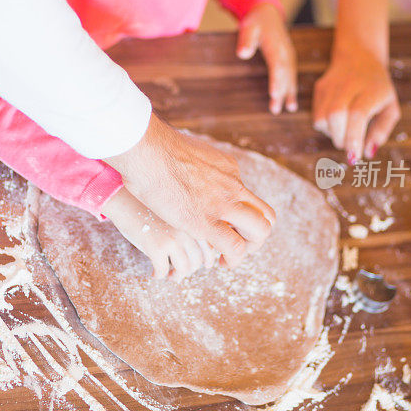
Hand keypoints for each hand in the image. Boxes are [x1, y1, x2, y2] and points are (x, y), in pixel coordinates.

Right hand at [102, 187, 218, 279]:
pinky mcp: (157, 247)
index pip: (211, 247)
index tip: (202, 265)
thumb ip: (191, 222)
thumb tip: (199, 250)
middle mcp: (190, 229)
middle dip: (190, 270)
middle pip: (198, 261)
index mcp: (198, 218)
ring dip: (177, 276)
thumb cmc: (150, 201)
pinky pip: (163, 270)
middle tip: (181, 271)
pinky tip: (155, 273)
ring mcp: (174, 239)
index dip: (207, 260)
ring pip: (184, 269)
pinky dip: (160, 275)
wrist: (125, 195)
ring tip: (170, 275)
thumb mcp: (179, 208)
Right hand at [105, 114, 274, 266]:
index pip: (246, 196)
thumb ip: (195, 164)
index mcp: (228, 168)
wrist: (145, 151)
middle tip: (237, 243)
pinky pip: (234, 247)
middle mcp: (233, 185)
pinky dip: (233, 260)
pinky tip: (219, 262)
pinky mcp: (206, 222)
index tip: (223, 223)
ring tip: (229, 258)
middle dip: (256, 235)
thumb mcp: (186, 151)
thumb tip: (186, 168)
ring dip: (250, 248)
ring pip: (259, 231)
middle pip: (265, 215)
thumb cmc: (152, 149)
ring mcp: (222, 204)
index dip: (238, 214)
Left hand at [236, 2, 296, 113]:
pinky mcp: (288, 61)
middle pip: (285, 75)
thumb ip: (246, 40)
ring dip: (288, 94)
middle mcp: (285, 53)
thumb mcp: (248, 27)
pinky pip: (291, 77)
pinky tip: (291, 105)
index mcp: (276, 46)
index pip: (277, 65)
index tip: (274, 94)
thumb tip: (242, 54)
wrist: (267, 14)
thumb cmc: (256, 22)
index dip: (276, 80)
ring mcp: (289, 57)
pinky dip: (291, 90)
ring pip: (290, 78)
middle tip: (275, 108)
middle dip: (281, 92)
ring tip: (286, 109)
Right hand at [312, 43, 399, 162]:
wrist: (359, 57)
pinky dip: (325, 127)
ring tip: (344, 131)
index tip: (355, 157)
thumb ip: (381, 131)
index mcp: (372, 89)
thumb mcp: (390, 108)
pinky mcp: (319, 88)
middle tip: (349, 146)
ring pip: (321, 119)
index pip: (357, 115)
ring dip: (332, 134)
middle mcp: (349, 85)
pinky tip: (337, 122)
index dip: (354, 138)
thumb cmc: (378, 89)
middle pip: (335, 116)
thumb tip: (367, 153)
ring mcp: (331, 85)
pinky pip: (316, 116)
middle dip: (341, 139)